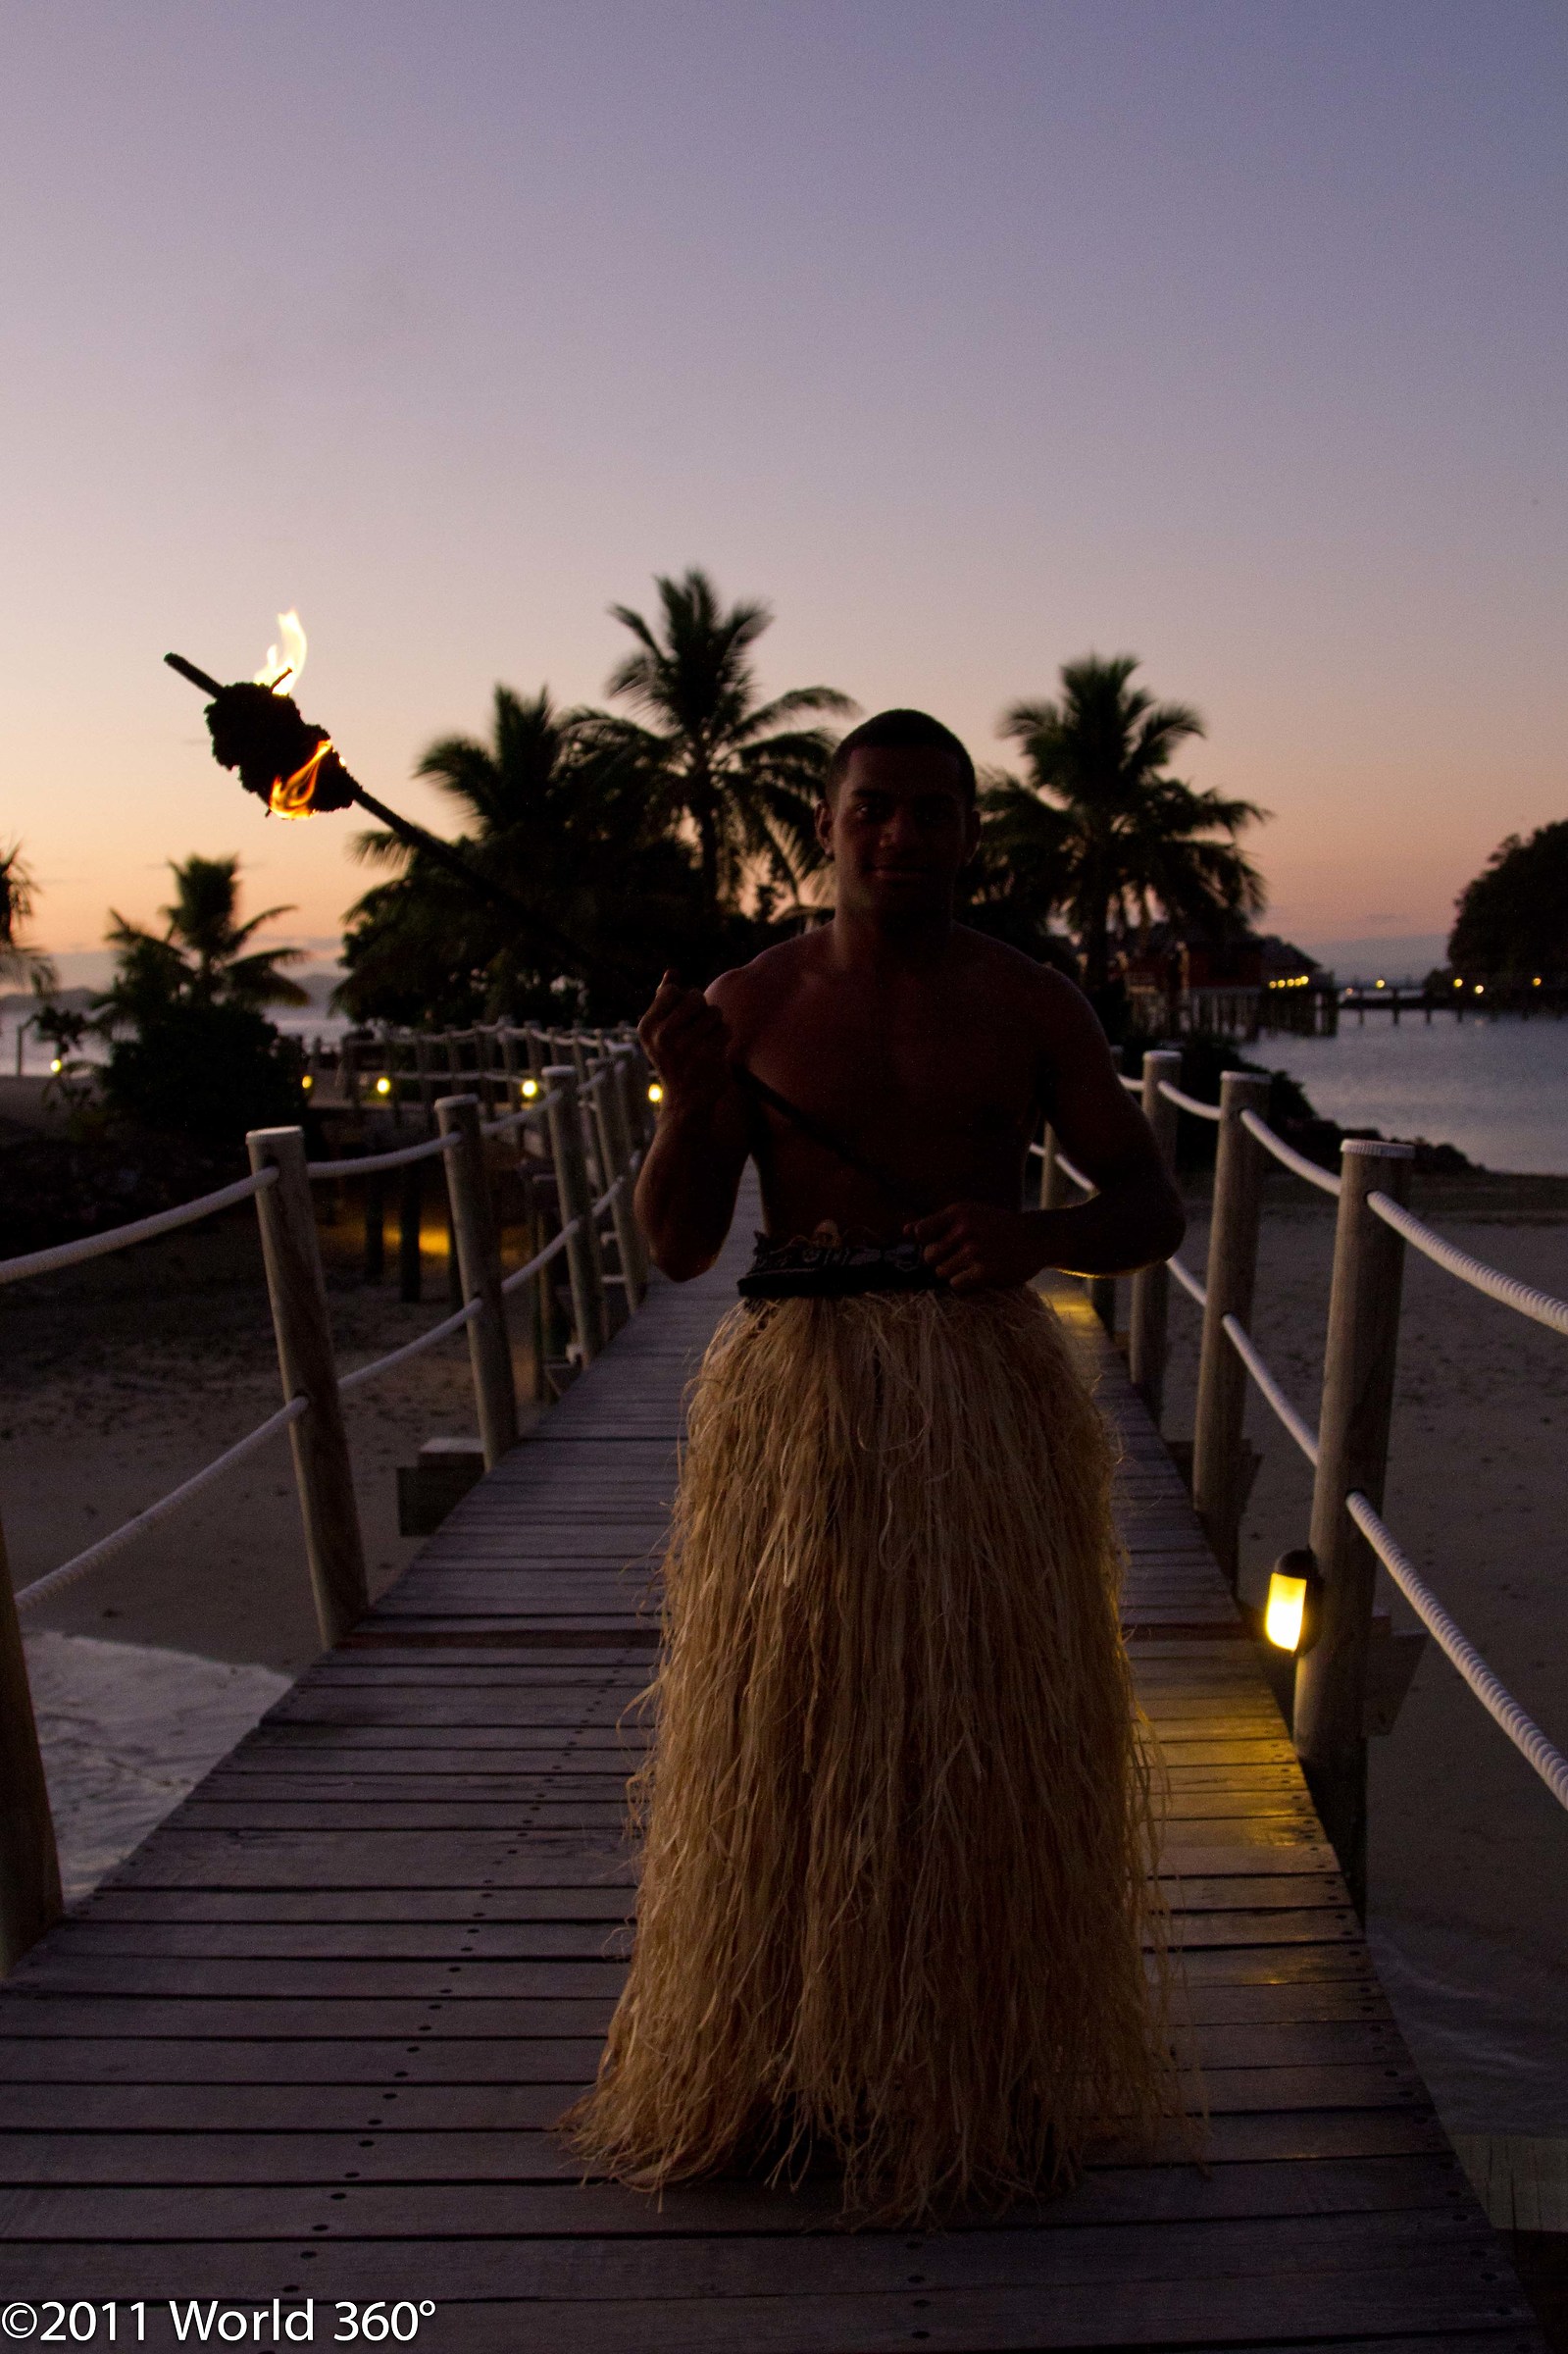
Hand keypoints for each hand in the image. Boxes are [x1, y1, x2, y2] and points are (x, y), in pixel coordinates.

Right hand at [638, 972, 733, 1112]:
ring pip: (714, 1012)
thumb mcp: (660, 1032)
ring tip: (706, 1039)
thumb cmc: (673, 1059)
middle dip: (702, 1009)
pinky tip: (714, 1049)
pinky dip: (724, 1037)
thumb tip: (671, 971)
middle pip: (695, 998)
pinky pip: (725, 1028)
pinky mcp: (708, 1055)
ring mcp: (686, 1046)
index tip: (682, 1017)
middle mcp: (663, 1036)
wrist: (685, 1099)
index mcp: (648, 1027)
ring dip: (715, 1024)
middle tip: (698, 1027)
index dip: (683, 999)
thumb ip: (663, 1000)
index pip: (673, 991)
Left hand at [906, 1199, 1042, 1294]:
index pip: (921, 1232)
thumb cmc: (996, 1226)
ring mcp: (975, 1251)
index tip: (941, 1244)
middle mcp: (964, 1229)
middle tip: (960, 1256)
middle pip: (928, 1257)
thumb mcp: (969, 1215)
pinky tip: (979, 1274)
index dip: (926, 1242)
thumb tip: (905, 1231)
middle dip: (940, 1260)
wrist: (1036, 1237)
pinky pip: (957, 1285)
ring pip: (941, 1273)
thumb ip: (936, 1223)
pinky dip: (965, 1284)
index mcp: (958, 1212)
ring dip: (954, 1273)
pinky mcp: (984, 1271)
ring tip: (973, 1264)